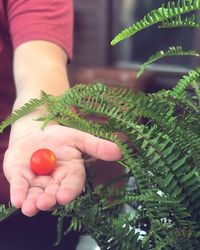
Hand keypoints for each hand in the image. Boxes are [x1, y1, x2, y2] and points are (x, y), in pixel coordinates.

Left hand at [3, 125, 121, 216]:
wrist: (36, 132)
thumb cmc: (59, 137)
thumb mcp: (78, 138)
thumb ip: (96, 146)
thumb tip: (119, 151)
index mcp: (71, 173)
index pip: (72, 184)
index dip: (69, 191)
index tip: (65, 197)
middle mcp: (55, 182)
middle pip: (54, 193)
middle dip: (49, 199)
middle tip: (45, 203)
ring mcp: (37, 182)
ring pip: (36, 194)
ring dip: (33, 202)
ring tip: (30, 208)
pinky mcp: (20, 179)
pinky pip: (20, 187)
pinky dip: (18, 194)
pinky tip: (18, 201)